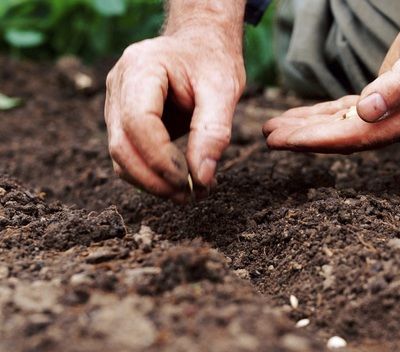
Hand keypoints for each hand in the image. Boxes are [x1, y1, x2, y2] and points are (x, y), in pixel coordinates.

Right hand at [105, 22, 243, 202]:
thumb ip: (214, 132)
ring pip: (121, 158)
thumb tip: (202, 179)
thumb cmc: (212, 61)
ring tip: (193, 193)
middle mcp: (118, 85)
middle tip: (194, 197)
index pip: (138, 122)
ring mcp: (114, 104)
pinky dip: (153, 176)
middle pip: (122, 146)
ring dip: (154, 184)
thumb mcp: (224, 89)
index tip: (192, 181)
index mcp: (141, 68)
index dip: (162, 159)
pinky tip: (184, 180)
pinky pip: (129, 157)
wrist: (199, 45)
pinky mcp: (121, 121)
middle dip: (156, 179)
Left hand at [263, 0, 399, 152]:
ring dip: (310, 129)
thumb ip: (399, 85)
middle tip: (270, 137)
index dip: (321, 140)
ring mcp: (396, 114)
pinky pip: (349, 114)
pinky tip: (301, 117)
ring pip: (344, 127)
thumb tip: (368, 113)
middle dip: (307, 138)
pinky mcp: (386, 100)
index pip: (360, 136)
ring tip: (276, 128)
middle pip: (348, 138)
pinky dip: (323, 116)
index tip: (287, 140)